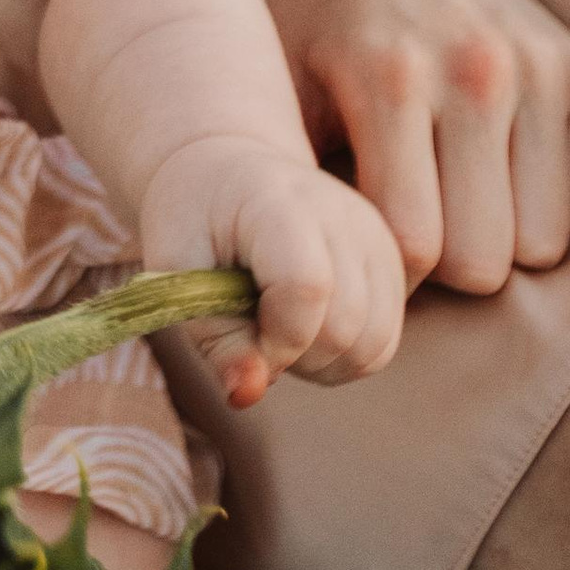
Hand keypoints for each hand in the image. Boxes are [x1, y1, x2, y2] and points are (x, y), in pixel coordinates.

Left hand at [139, 139, 406, 408]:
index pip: (307, 288)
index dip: (275, 337)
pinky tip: (306, 332)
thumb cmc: (193, 222)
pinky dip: (344, 358)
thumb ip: (214, 336)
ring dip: (321, 364)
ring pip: (373, 346)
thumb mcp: (176, 272)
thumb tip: (248, 395)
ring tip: (276, 329)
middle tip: (250, 328)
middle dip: (293, 356)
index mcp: (281, 201)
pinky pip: (383, 344)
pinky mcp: (393, 262)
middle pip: (345, 327)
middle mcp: (343, 214)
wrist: (228, 174)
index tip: (240, 334)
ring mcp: (377, 238)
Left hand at [273, 0, 569, 297]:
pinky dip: (538, 202)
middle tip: (416, 225)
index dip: (389, 271)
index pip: (415, 245)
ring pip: (543, 242)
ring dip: (500, 240)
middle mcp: (474, 72)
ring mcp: (538, 69)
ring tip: (455, 199)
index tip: (369, 247)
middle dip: (447, 267)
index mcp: (390, 79)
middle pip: (486, 260)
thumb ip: (300, 178)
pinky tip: (491, 162)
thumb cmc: (323, 11)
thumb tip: (306, 282)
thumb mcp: (285, 83)